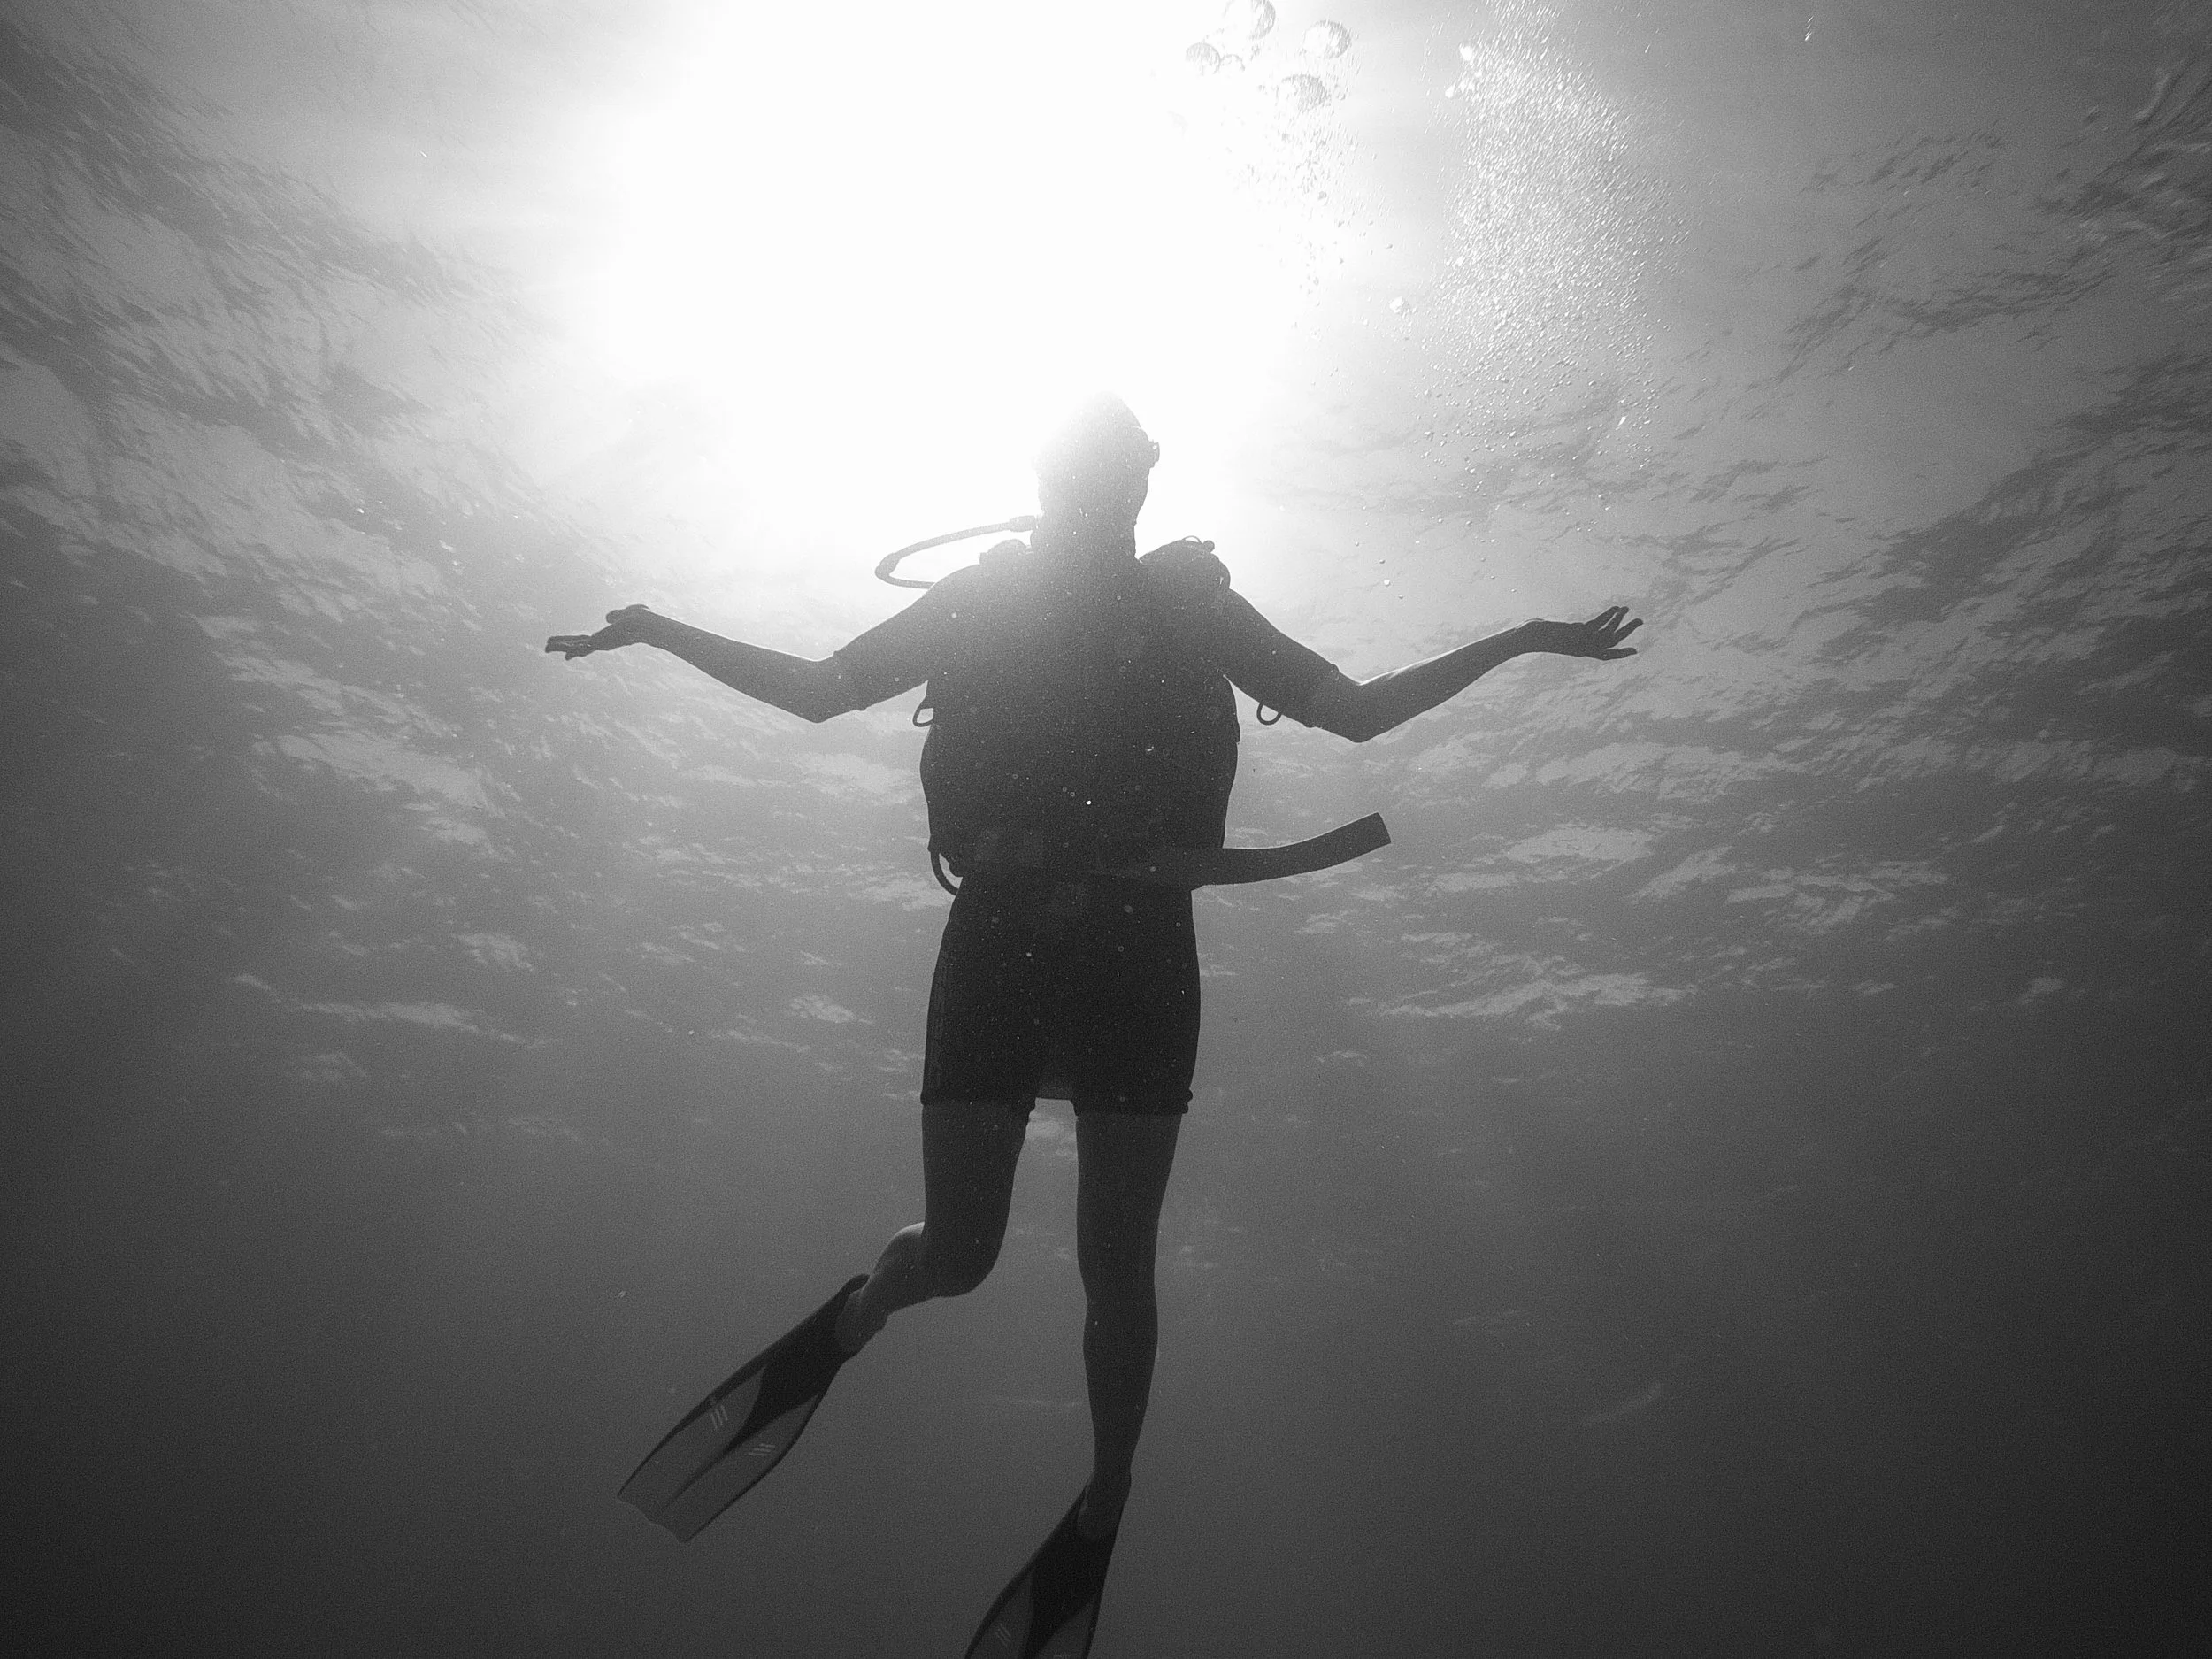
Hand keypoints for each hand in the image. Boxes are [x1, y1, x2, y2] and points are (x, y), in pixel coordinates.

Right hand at [545, 604, 658, 659]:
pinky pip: (580, 647)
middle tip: (547, 647)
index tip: (565, 647)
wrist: (649, 625)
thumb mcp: (626, 614)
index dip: (575, 643)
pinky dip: (568, 649)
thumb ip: (617, 615)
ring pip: (576, 648)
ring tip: (545, 647)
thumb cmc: (643, 620)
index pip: (588, 641)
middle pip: (578, 646)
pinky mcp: (599, 643)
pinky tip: (557, 651)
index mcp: (608, 637)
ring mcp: (601, 644)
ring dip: (560, 647)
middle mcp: (603, 643)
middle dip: (563, 646)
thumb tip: (608, 618)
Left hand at [1521, 606, 1641, 659]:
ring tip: (1628, 609)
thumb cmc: (1532, 636)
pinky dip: (1608, 616)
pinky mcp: (1577, 633)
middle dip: (1628, 632)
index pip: (1605, 655)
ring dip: (1620, 621)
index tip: (1635, 650)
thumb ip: (1557, 631)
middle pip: (1612, 642)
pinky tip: (1615, 608)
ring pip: (1607, 634)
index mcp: (1580, 651)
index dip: (1620, 653)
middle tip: (1642, 620)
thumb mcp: (1550, 634)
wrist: (1525, 638)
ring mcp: (1581, 642)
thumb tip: (1548, 623)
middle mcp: (1583, 649)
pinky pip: (1598, 625)